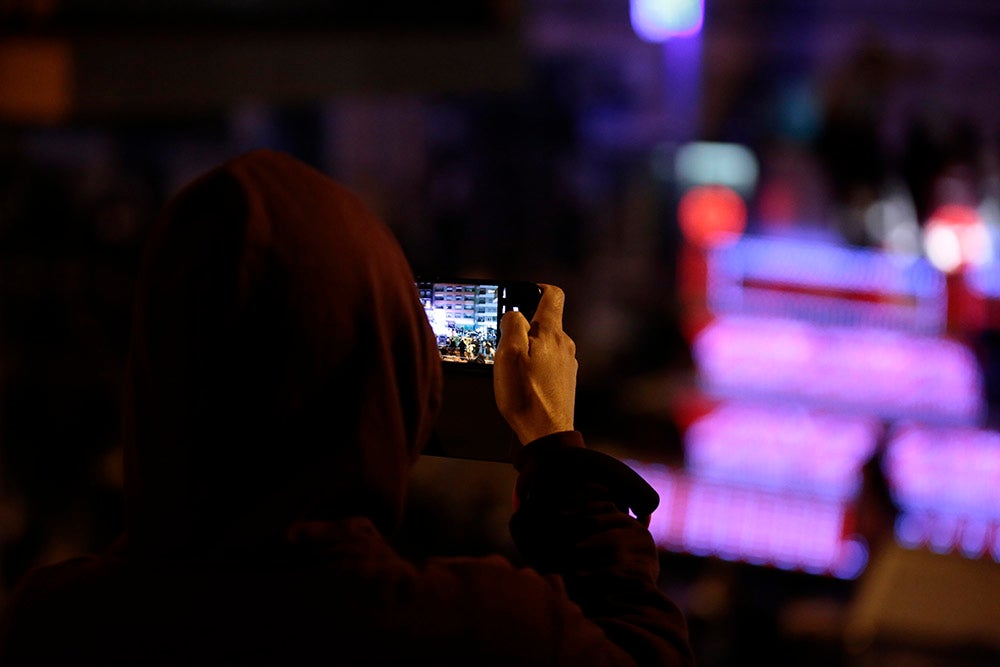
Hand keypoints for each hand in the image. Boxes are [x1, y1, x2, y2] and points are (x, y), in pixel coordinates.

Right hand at [494, 284, 577, 444]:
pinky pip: (548, 362)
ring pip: (546, 343)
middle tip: (503, 342)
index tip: (520, 294)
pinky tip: (522, 381)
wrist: (546, 435)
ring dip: (528, 348)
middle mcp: (565, 345)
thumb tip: (514, 314)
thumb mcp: (509, 354)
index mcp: (552, 333)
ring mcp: (568, 364)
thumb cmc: (526, 396)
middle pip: (546, 321)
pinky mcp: (565, 381)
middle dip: (524, 326)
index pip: (552, 294)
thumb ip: (512, 325)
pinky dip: (534, 365)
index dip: (535, 288)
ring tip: (511, 367)